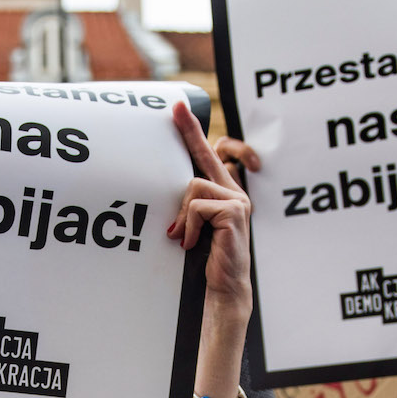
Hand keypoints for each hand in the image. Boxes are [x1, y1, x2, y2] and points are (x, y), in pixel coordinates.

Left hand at [166, 103, 251, 324]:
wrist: (222, 288)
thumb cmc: (205, 260)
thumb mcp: (191, 227)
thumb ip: (185, 206)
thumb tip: (159, 186)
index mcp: (224, 193)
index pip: (209, 156)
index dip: (194, 132)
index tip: (180, 109)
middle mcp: (234, 192)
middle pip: (206, 155)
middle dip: (190, 131)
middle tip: (176, 108)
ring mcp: (237, 201)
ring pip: (193, 187)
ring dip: (182, 215)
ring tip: (183, 237)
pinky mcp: (234, 212)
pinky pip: (197, 206)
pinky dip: (187, 226)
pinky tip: (190, 243)